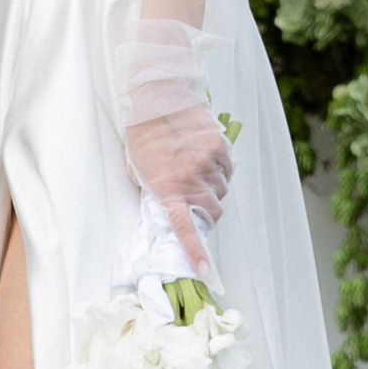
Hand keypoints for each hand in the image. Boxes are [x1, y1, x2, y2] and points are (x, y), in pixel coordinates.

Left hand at [128, 104, 231, 268]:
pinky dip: (221, 168)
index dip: (196, 251)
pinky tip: (205, 157)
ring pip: (221, 189)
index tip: (206, 269)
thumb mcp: (140, 171)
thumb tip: (169, 210)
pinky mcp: (218, 145)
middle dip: (209, 212)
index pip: (184, 228)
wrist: (155, 99)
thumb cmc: (142, 136)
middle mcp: (190, 178)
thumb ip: (156, 193)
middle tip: (198, 201)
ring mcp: (207, 162)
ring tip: (197, 170)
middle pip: (214, 211)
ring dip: (213, 187)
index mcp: (167, 188)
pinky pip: (228, 168)